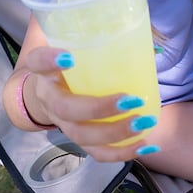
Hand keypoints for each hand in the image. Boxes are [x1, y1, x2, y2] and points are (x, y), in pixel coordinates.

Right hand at [19, 45, 160, 161]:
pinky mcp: (78, 139)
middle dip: (99, 108)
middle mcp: (50, 98)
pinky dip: (122, 153)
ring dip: (115, 133)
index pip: (38, 62)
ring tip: (144, 123)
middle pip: (66, 109)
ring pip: (82, 136)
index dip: (49, 61)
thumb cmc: (70, 65)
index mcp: (45, 71)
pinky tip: (147, 144)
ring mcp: (63, 123)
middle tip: (131, 100)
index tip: (69, 57)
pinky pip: (96, 152)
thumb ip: (101, 39)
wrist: (50, 92)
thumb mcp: (76, 48)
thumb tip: (153, 46)